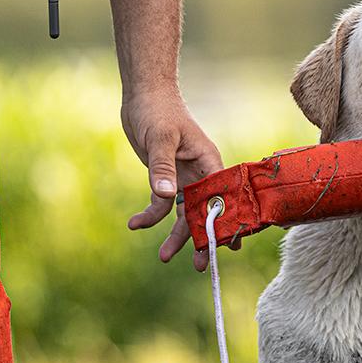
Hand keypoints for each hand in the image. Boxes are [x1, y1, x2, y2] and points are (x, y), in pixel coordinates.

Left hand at [122, 87, 226, 270]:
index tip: (227, 246)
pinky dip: (149, 215)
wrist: (144, 96)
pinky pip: (161, 204)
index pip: (221, 198)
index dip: (225, 222)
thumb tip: (166, 196)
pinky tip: (134, 224)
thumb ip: (162, 167)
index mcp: (209, 162)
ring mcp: (184, 177)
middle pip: (204, 212)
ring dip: (176, 235)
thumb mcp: (159, 138)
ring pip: (183, 214)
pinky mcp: (166, 178)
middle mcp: (200, 173)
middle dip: (201, 238)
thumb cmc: (158, 110)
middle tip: (201, 266)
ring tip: (164, 258)